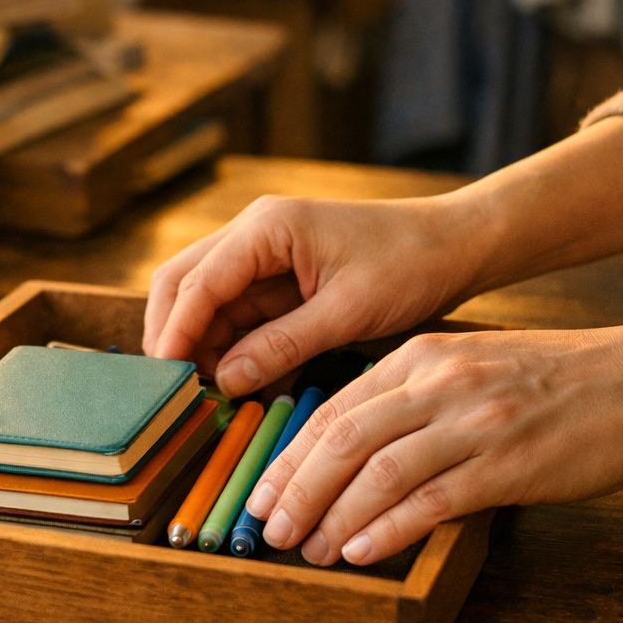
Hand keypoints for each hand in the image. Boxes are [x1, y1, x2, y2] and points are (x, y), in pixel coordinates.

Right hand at [143, 194, 489, 394]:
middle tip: (177, 389)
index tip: (166, 379)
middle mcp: (253, 233)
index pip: (197, 283)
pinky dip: (234, 347)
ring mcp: (263, 253)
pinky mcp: (279, 277)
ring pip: (207, 301)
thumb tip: (224, 381)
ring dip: (204, 345)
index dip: (176, 333)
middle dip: (175, 335)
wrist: (456, 246)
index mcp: (266, 227)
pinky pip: (240, 314)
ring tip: (210, 395)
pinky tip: (241, 383)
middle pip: (184, 284)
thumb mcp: (347, 312)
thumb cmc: (410, 266)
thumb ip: (281, 345)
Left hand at [244, 308, 622, 565]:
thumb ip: (417, 395)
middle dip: (295, 487)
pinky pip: (431, 500)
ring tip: (305, 548)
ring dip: (331, 516)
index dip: (291, 453)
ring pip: (376, 471)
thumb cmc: (561, 377)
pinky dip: (387, 529)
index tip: (264, 488)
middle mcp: (440, 383)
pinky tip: (359, 552)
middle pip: (342, 438)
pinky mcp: (508, 464)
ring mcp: (473, 423)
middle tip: (268, 525)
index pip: (335, 407)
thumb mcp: (474, 365)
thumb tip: (361, 444)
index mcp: (424, 357)